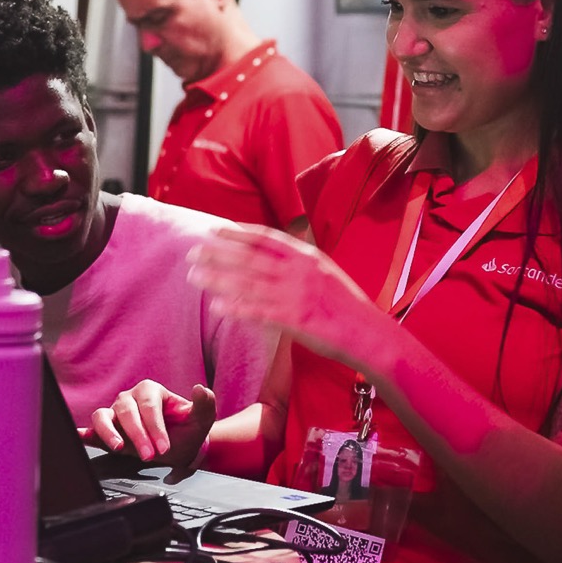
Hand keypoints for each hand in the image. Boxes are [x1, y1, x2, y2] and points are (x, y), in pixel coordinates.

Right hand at [85, 381, 216, 470]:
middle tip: (149, 456)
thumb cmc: (186, 431)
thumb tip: (200, 389)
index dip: (155, 427)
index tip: (164, 447)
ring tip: (118, 448)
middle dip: (137, 435)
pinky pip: (92, 428)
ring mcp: (115, 413)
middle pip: (126, 412)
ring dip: (109, 432)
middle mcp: (130, 399)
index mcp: (151, 391)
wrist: (178, 448)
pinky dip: (86, 433)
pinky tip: (82, 436)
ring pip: (103, 416)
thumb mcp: (200, 420)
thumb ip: (205, 404)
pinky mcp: (106, 429)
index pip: (150, 407)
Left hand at [188, 226, 389, 369]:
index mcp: (307, 256)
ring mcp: (298, 294)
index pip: (266, 237)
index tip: (214, 230)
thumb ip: (299, 262)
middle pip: (251, 257)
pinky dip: (238, 308)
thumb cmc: (345, 305)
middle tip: (193, 252)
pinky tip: (218, 307)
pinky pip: (261, 312)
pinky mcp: (297, 319)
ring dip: (219, 279)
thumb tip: (274, 254)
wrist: (368, 333)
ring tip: (195, 277)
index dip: (237, 232)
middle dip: (219, 253)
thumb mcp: (324, 272)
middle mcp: (300, 271)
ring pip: (250, 283)